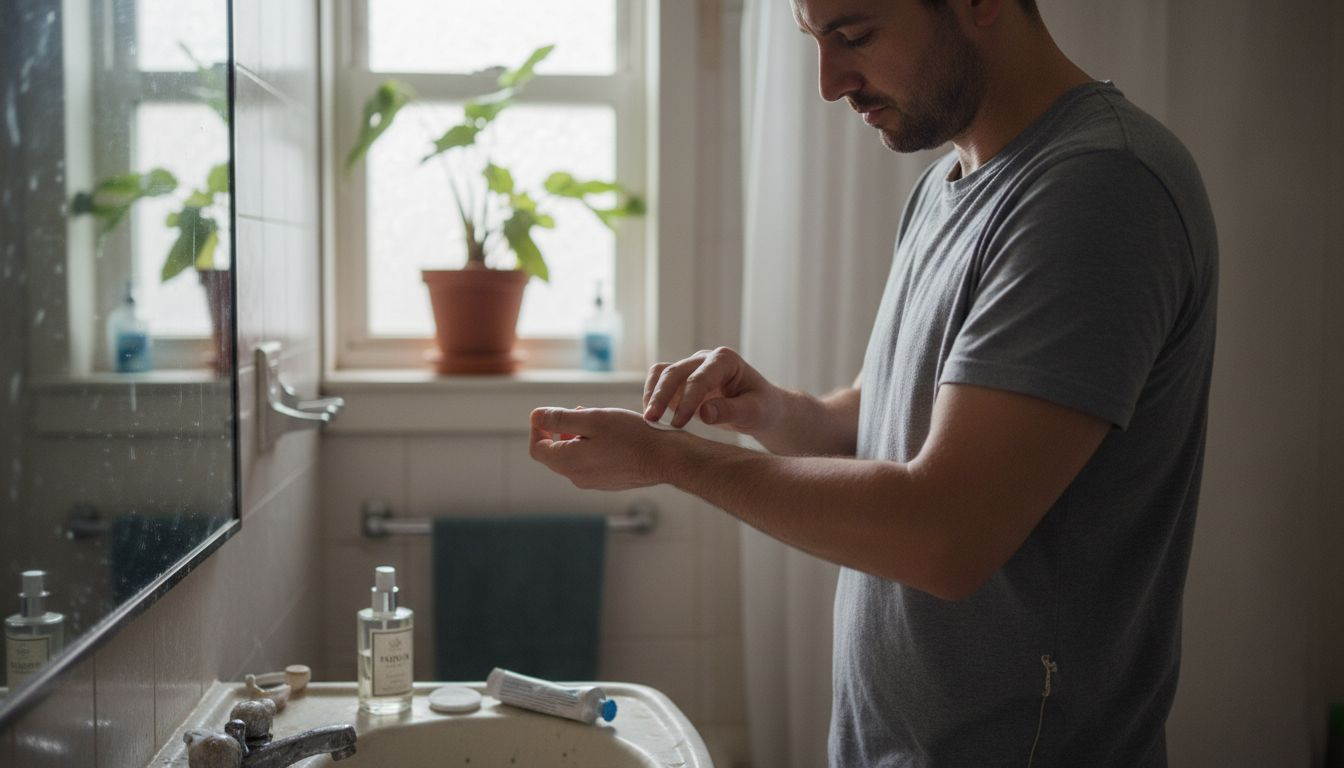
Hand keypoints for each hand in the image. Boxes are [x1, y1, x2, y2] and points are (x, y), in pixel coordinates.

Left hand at [529, 407, 685, 490]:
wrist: (665, 458)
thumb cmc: (631, 436)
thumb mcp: (592, 420)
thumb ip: (560, 419)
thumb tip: (535, 416)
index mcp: (568, 462)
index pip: (538, 448)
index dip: (538, 429)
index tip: (547, 413)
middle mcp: (577, 477)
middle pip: (554, 454)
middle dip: (559, 431)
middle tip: (578, 411)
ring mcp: (593, 482)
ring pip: (574, 458)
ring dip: (577, 438)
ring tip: (596, 420)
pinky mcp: (608, 482)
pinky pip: (590, 464)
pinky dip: (591, 448)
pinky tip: (610, 435)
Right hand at [643, 347, 781, 433]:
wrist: (761, 408)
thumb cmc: (761, 408)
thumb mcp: (753, 411)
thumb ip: (730, 411)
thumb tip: (704, 413)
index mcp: (725, 360)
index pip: (699, 378)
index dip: (687, 400)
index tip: (678, 423)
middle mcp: (705, 359)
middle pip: (675, 372)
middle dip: (661, 396)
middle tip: (652, 420)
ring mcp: (692, 368)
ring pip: (662, 374)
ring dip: (653, 394)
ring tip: (649, 419)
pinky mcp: (682, 380)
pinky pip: (660, 383)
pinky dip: (654, 397)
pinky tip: (655, 418)